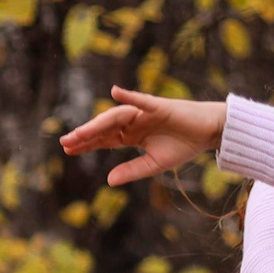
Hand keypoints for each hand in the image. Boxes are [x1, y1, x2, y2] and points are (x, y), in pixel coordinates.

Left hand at [57, 87, 227, 186]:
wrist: (208, 133)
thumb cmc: (183, 146)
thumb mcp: (154, 165)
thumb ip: (132, 171)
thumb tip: (108, 181)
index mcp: (132, 135)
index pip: (104, 139)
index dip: (87, 144)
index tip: (67, 150)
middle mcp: (134, 122)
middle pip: (105, 127)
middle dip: (86, 135)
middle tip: (65, 142)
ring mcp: (145, 112)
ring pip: (117, 116)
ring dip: (98, 123)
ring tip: (81, 131)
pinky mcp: (160, 106)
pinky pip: (142, 100)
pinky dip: (130, 96)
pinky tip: (115, 92)